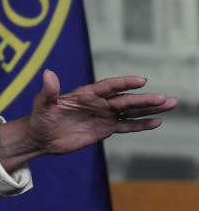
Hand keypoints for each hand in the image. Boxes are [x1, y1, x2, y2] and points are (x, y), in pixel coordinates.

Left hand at [0, 69, 176, 170]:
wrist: (42, 137)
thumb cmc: (41, 117)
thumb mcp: (42, 104)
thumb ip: (49, 90)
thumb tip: (48, 74)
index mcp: (85, 94)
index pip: (108, 86)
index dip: (124, 83)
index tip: (141, 81)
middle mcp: (98, 103)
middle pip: (125, 100)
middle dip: (145, 99)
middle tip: (165, 98)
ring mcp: (103, 115)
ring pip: (131, 111)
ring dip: (149, 109)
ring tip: (170, 104)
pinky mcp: (105, 129)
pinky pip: (126, 126)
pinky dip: (141, 125)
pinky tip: (156, 122)